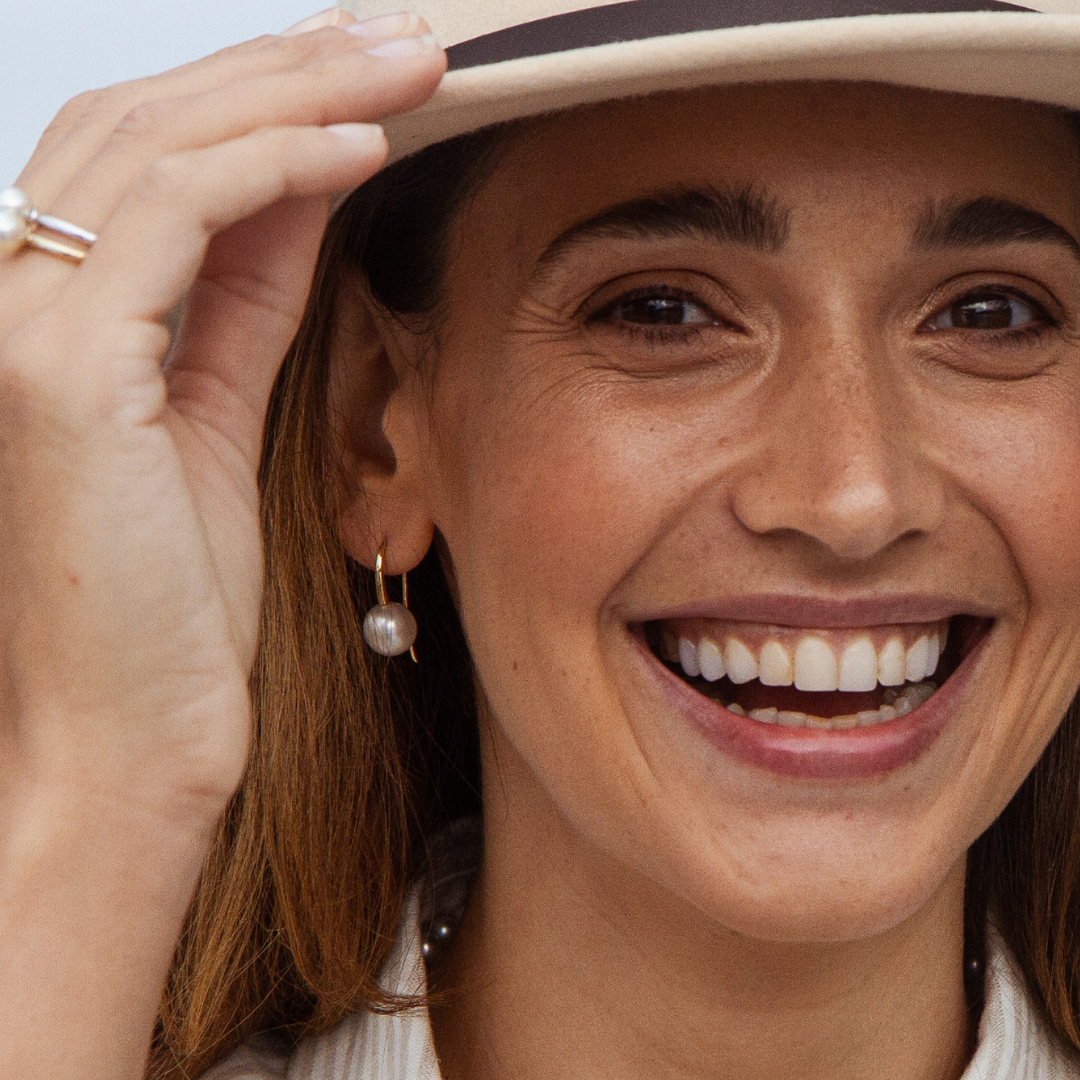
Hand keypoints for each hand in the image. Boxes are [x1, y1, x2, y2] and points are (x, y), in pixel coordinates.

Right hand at [0, 12, 443, 1079]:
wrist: (134, 733)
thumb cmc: (173, 603)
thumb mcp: (219, 415)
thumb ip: (245, 298)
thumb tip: (305, 186)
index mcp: (58, 317)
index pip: (154, 159)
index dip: (264, 97)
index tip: (370, 71)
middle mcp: (14, 301)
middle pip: (150, 123)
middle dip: (287, 65)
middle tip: (407, 36)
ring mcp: (21, 329)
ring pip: (158, 146)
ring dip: (296, 90)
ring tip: (410, 64)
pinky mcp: (57, 371)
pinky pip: (176, 220)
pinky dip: (270, 166)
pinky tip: (362, 144)